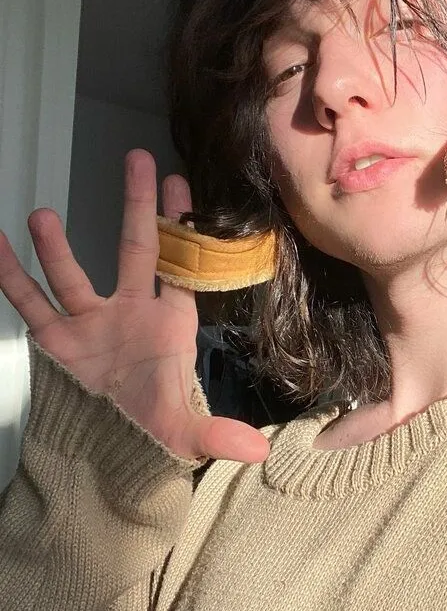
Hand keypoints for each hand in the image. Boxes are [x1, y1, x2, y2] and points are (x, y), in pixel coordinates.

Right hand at [0, 149, 269, 463]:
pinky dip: (12, 277)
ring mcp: (91, 322)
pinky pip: (29, 303)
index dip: (181, 227)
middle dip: (136, 205)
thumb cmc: (155, 433)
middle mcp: (130, 311)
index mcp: (169, 323)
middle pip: (134, 248)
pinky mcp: (57, 339)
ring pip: (72, 274)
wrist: (113, 450)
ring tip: (44, 214)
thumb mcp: (187, 434)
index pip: (180, 266)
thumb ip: (218, 436)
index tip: (181, 184)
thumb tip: (258, 451)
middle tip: (139, 159)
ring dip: (58, 247)